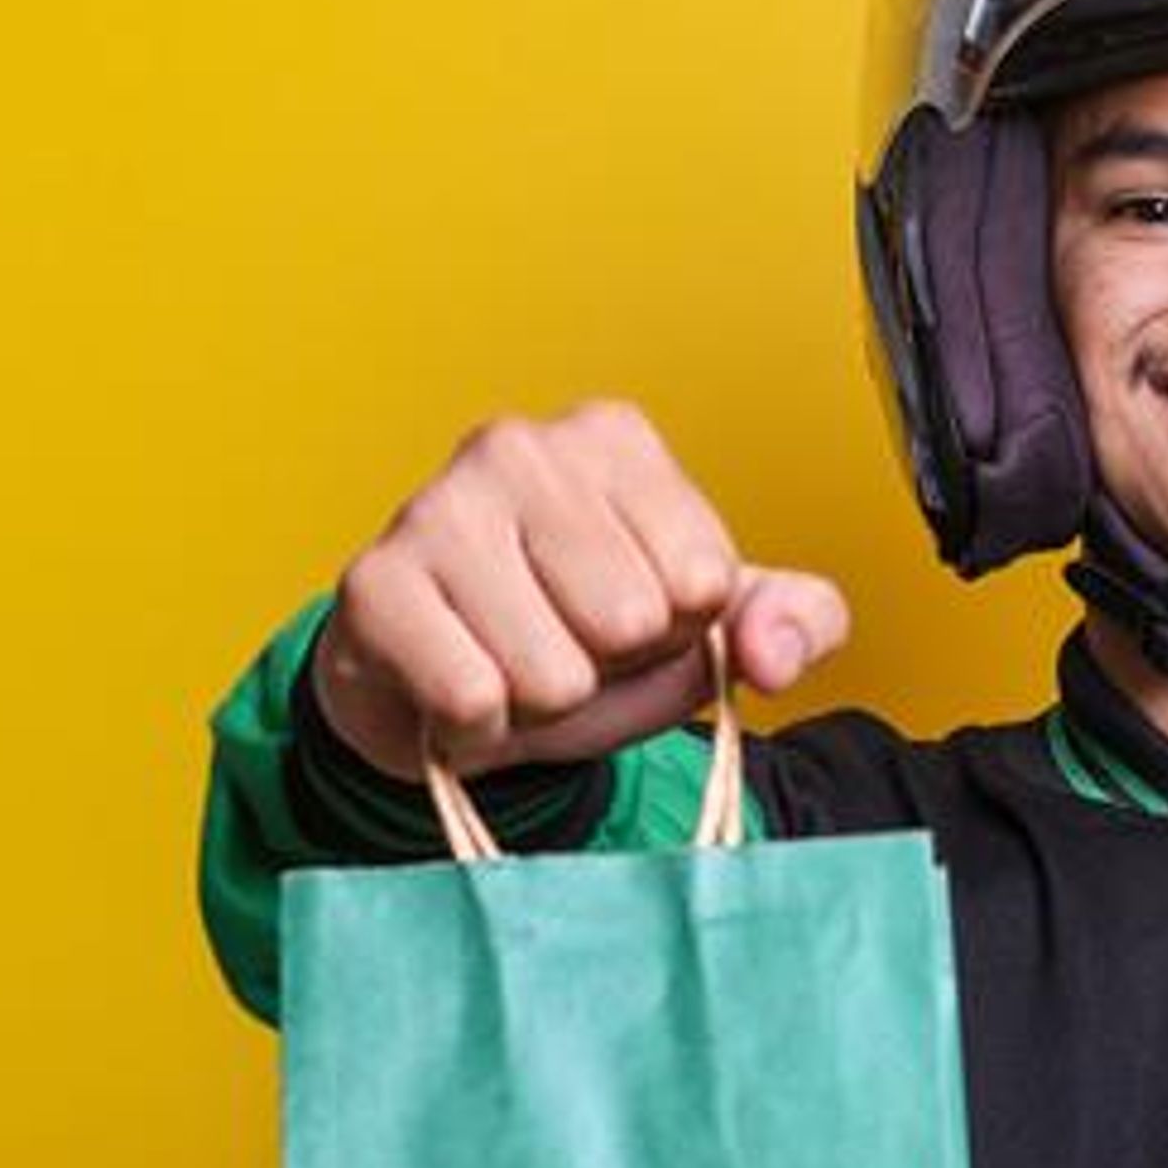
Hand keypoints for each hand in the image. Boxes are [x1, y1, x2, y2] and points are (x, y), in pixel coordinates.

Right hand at [310, 401, 850, 782]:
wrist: (446, 692)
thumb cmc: (579, 639)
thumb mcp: (707, 629)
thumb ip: (792, 625)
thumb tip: (774, 651)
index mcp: (613, 440)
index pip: (703, 578)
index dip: (679, 627)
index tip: (635, 617)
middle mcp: (521, 449)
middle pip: (630, 621)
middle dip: (608, 666)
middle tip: (565, 646)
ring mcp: (437, 507)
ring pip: (554, 670)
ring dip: (541, 703)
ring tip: (510, 667)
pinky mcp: (374, 585)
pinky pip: (473, 696)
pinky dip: (478, 727)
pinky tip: (460, 695)